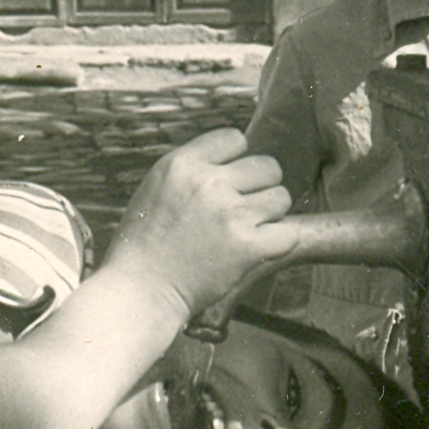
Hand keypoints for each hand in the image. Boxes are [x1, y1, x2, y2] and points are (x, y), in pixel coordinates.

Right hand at [103, 128, 296, 318]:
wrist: (140, 290)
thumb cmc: (146, 242)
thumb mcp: (158, 187)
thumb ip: (195, 169)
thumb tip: (235, 160)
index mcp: (183, 164)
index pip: (235, 139)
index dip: (236, 161)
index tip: (227, 182)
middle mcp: (209, 184)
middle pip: (267, 166)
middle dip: (259, 186)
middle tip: (241, 210)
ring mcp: (231, 215)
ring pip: (281, 198)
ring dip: (270, 215)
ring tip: (246, 231)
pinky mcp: (248, 247)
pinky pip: (288, 233)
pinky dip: (278, 243)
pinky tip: (257, 249)